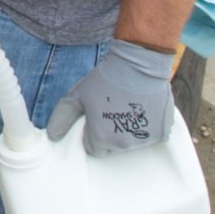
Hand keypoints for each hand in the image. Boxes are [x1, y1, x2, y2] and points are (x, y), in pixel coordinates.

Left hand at [46, 41, 175, 155]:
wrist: (139, 65)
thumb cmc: (106, 79)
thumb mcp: (77, 95)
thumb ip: (62, 117)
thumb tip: (52, 136)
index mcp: (100, 139)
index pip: (93, 148)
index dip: (93, 132)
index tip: (97, 116)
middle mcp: (123, 145)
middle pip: (112, 147)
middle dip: (110, 133)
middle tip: (112, 109)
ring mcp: (143, 140)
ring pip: (131, 143)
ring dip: (128, 130)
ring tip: (127, 106)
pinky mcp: (161, 134)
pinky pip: (150, 136)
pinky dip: (146, 126)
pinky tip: (142, 109)